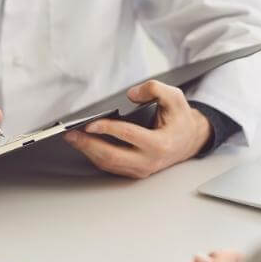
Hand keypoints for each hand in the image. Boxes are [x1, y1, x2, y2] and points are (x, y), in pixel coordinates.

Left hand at [63, 81, 211, 178]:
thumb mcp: (174, 97)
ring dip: (88, 152)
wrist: (189, 140)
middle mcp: (149, 161)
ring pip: (109, 164)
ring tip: (72, 138)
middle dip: (89, 145)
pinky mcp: (133, 172)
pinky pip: (110, 166)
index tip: (90, 123)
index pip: (129, 135)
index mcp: (160, 144)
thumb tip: (131, 94)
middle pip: (113, 157)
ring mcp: (141, 169)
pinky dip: (95, 156)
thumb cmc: (179, 119)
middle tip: (71, 135)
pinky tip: (84, 145)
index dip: (107, 129)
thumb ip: (155, 89)